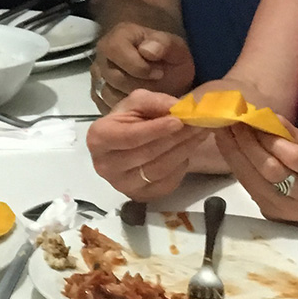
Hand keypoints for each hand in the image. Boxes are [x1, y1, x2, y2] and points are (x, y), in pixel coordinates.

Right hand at [85, 90, 211, 198]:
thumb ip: (155, 102)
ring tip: (199, 134)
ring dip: (183, 151)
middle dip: (175, 138)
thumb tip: (178, 109)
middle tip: (197, 125)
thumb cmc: (130, 119)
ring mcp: (122, 185)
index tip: (178, 121)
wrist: (128, 141)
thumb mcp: (138, 101)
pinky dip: (181, 166)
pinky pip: (166, 183)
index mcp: (98, 138)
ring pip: (159, 170)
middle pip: (146, 154)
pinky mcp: (139, 196)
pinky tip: (188, 151)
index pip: (130, 137)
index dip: (155, 129)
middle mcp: (105, 166)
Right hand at [91, 22, 194, 110]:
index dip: (138, 65)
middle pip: (113, 76)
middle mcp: (102, 55)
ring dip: (132, 99)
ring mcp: (98, 76)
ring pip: (108, 94)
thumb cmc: (170, 59)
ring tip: (149, 93)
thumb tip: (147, 50)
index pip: (115, 50)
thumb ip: (163, 44)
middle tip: (157, 85)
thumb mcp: (175, 47)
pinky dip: (125, 110)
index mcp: (118, 37)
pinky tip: (139, 103)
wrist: (170, 74)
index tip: (159, 73)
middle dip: (139, 85)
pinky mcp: (98, 95)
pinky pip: (106, 107)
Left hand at [215, 123, 297, 233]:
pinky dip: (234, 164)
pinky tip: (226, 147)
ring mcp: (285, 209)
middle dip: (248, 144)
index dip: (272, 139)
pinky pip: (246, 186)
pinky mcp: (267, 212)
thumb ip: (289, 133)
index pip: (296, 158)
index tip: (254, 121)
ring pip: (253, 180)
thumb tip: (261, 116)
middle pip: (271, 170)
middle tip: (233, 122)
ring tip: (222, 131)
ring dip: (234, 153)